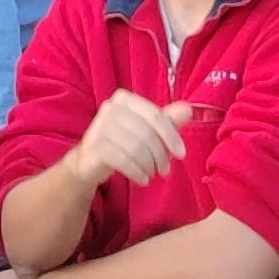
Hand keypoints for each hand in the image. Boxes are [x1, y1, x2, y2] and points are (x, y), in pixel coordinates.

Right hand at [73, 87, 201, 190]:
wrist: (89, 160)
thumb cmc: (122, 142)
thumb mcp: (146, 130)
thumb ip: (167, 120)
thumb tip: (189, 109)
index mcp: (125, 99)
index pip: (155, 116)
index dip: (171, 136)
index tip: (181, 155)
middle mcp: (110, 108)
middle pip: (147, 134)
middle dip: (160, 156)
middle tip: (164, 170)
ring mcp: (99, 126)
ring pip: (136, 148)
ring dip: (149, 166)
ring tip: (151, 174)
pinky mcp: (94, 146)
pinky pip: (124, 160)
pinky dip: (137, 172)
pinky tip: (141, 179)